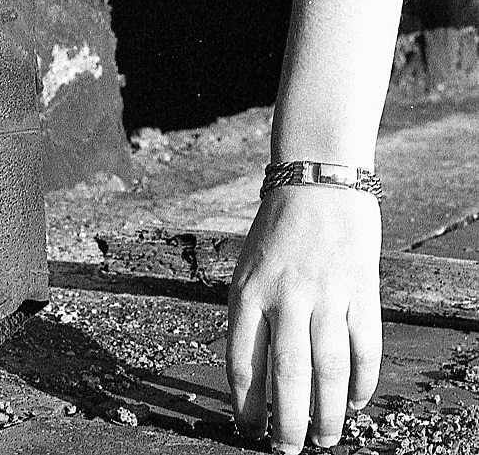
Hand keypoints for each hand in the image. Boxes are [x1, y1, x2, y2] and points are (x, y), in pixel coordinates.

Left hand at [226, 188, 381, 451]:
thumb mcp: (248, 268)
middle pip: (288, 376)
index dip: (247, 406)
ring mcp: (326, 293)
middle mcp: (286, 296)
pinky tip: (356, 401)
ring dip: (328, 413)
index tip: (249, 430)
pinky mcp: (361, 289)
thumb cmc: (278, 230)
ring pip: (329, 370)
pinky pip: (364, 348)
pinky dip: (362, 381)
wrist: (317, 180)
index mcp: (249, 292)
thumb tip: (256, 379)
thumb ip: (252, 317)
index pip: (243, 364)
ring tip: (325, 439)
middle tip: (288, 451)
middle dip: (288, 423)